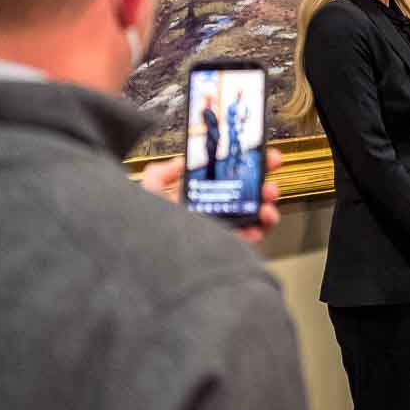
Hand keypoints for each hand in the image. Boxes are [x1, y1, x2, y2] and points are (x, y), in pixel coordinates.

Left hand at [138, 147, 284, 244]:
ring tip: (267, 205)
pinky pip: (247, 240)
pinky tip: (259, 225)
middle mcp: (210, 214)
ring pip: (251, 218)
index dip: (244, 166)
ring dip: (265, 209)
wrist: (143, 255)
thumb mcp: (148, 191)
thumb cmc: (143, 225)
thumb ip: (160, 173)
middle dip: (261, 186)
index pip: (225, 178)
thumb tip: (178, 163)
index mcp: (195, 198)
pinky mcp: (222, 248)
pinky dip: (259, 232)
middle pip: (244, 197)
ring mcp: (218, 231)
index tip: (257, 155)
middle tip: (267, 181)